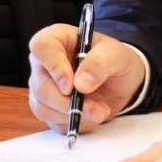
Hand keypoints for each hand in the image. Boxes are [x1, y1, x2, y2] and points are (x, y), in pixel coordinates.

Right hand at [28, 24, 145, 134]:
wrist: (120, 82)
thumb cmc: (115, 60)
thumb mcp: (116, 55)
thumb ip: (100, 63)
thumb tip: (81, 84)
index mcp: (58, 38)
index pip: (41, 46)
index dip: (53, 66)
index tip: (71, 85)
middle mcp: (45, 62)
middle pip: (40, 84)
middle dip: (67, 101)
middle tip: (94, 108)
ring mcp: (44, 86)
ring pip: (43, 106)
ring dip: (73, 114)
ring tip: (100, 111)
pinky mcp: (48, 108)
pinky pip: (52, 121)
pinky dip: (73, 123)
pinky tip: (90, 116)